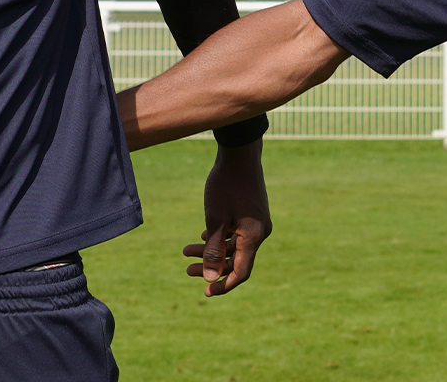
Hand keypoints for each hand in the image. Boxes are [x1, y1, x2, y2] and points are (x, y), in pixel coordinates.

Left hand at [181, 140, 270, 296]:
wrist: (239, 154)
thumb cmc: (225, 185)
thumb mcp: (215, 219)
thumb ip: (213, 251)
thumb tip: (210, 278)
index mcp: (253, 237)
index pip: (240, 272)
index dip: (223, 285)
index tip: (206, 292)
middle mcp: (259, 233)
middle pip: (235, 260)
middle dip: (211, 266)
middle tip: (187, 269)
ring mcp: (256, 223)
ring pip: (233, 246)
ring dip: (211, 250)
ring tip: (186, 250)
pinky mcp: (252, 214)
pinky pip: (236, 234)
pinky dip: (220, 237)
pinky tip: (203, 235)